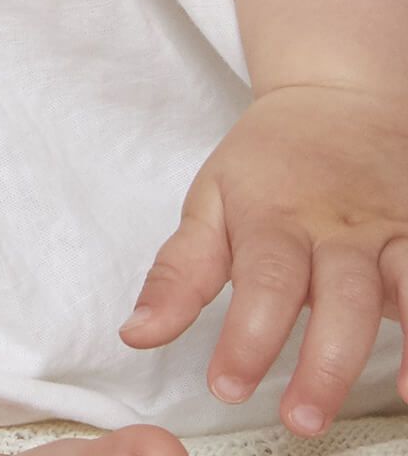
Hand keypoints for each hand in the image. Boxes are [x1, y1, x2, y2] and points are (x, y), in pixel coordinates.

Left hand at [117, 84, 407, 437]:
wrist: (332, 100)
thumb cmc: (266, 161)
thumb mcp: (209, 202)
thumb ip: (178, 273)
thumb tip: (138, 333)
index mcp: (274, 215)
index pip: (262, 280)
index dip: (247, 337)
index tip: (227, 385)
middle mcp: (336, 224)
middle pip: (336, 293)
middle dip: (323, 362)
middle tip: (301, 419)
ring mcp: (387, 229)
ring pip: (402, 285)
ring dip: (406, 347)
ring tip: (400, 401)